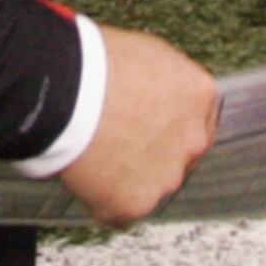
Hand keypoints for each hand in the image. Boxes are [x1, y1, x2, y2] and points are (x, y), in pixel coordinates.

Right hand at [59, 24, 220, 225]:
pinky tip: (88, 177)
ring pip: (153, 185)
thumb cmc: (97, 65)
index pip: (198, 122)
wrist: (65, 93)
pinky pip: (122, 210)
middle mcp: (193, 140)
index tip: (149, 128)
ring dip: (131, 178)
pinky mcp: (136, 203)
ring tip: (97, 156)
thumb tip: (163, 96)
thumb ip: (169, 83)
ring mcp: (167, 175)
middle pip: (180, 157)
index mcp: (200, 97)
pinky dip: (106, 200)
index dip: (169, 127)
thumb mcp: (150, 55)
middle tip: (119, 143)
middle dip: (155, 155)